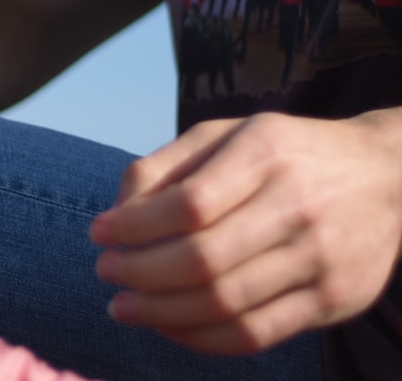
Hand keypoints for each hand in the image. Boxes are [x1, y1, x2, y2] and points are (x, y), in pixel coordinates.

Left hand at [89, 110, 401, 353]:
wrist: (385, 176)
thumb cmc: (283, 152)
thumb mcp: (226, 134)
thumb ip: (167, 165)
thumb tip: (119, 211)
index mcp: (264, 155)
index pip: (188, 204)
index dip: (134, 226)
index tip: (99, 233)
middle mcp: (296, 207)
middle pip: (203, 260)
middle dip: (139, 273)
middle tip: (105, 272)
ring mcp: (320, 259)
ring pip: (225, 304)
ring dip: (160, 313)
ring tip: (124, 306)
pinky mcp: (333, 301)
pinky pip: (255, 335)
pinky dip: (201, 338)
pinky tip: (168, 326)